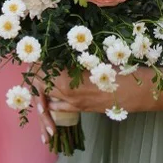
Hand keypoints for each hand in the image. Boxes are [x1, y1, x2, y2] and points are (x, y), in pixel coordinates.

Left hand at [35, 66, 162, 146]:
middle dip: (35, 75)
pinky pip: (59, 108)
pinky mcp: (80, 110)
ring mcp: (73, 105)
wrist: (133, 92)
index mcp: (67, 81)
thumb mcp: (89, 60)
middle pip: (41, 86)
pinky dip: (51, 102)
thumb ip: (70, 59)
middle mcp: (66, 95)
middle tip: (31, 65)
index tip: (30, 55)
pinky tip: (49, 95)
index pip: (41, 72)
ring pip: (48, 99)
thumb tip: (53, 51)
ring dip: (42, 89)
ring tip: (37, 78)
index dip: (34, 64)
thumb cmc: (113, 71)